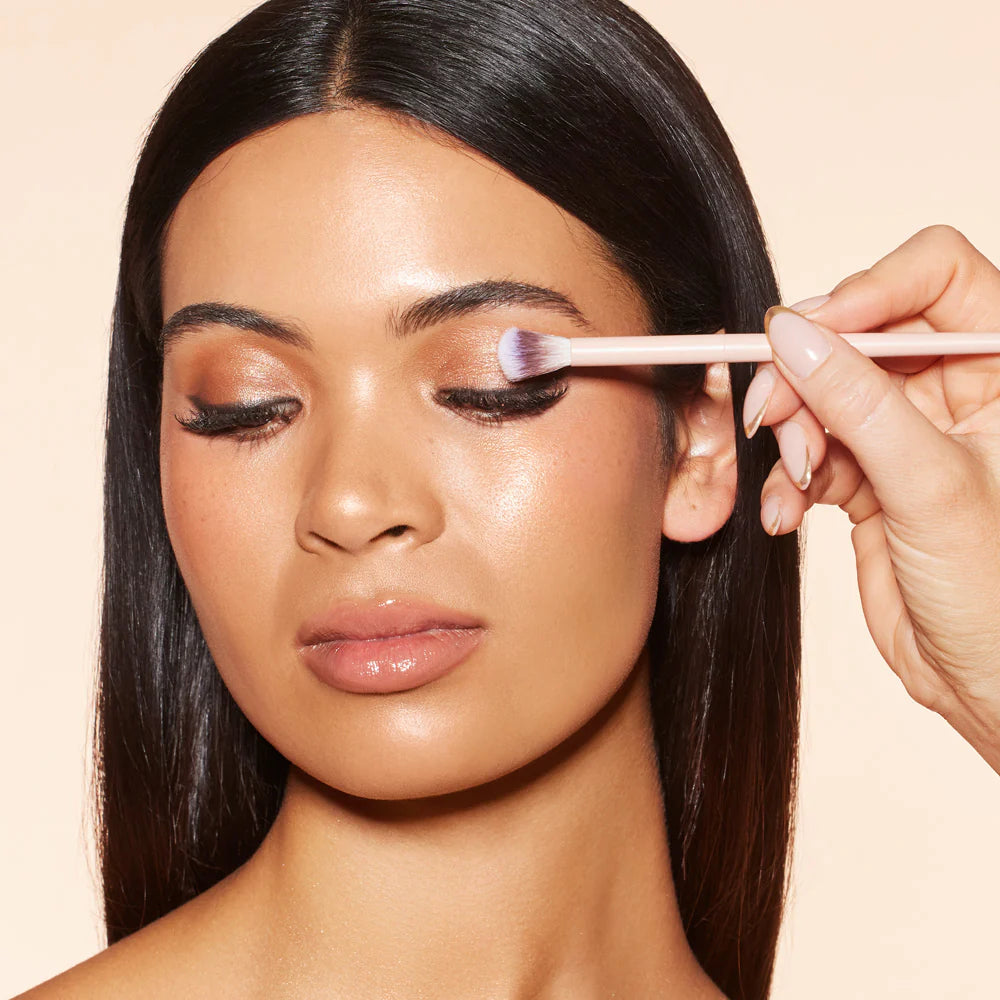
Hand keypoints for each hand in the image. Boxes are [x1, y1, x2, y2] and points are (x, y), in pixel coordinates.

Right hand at [742, 225, 999, 773]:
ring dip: (794, 434)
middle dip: (807, 374)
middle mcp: (962, 389)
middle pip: (861, 334)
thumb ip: (857, 402)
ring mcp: (913, 433)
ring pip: (826, 392)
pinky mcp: (873, 476)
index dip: (867, 291)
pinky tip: (787, 513)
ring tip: (794, 482)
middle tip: (770, 414)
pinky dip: (789, 479)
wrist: (995, 687)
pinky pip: (813, 450)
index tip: (808, 332)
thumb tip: (791, 335)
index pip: (937, 274)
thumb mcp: (932, 486)